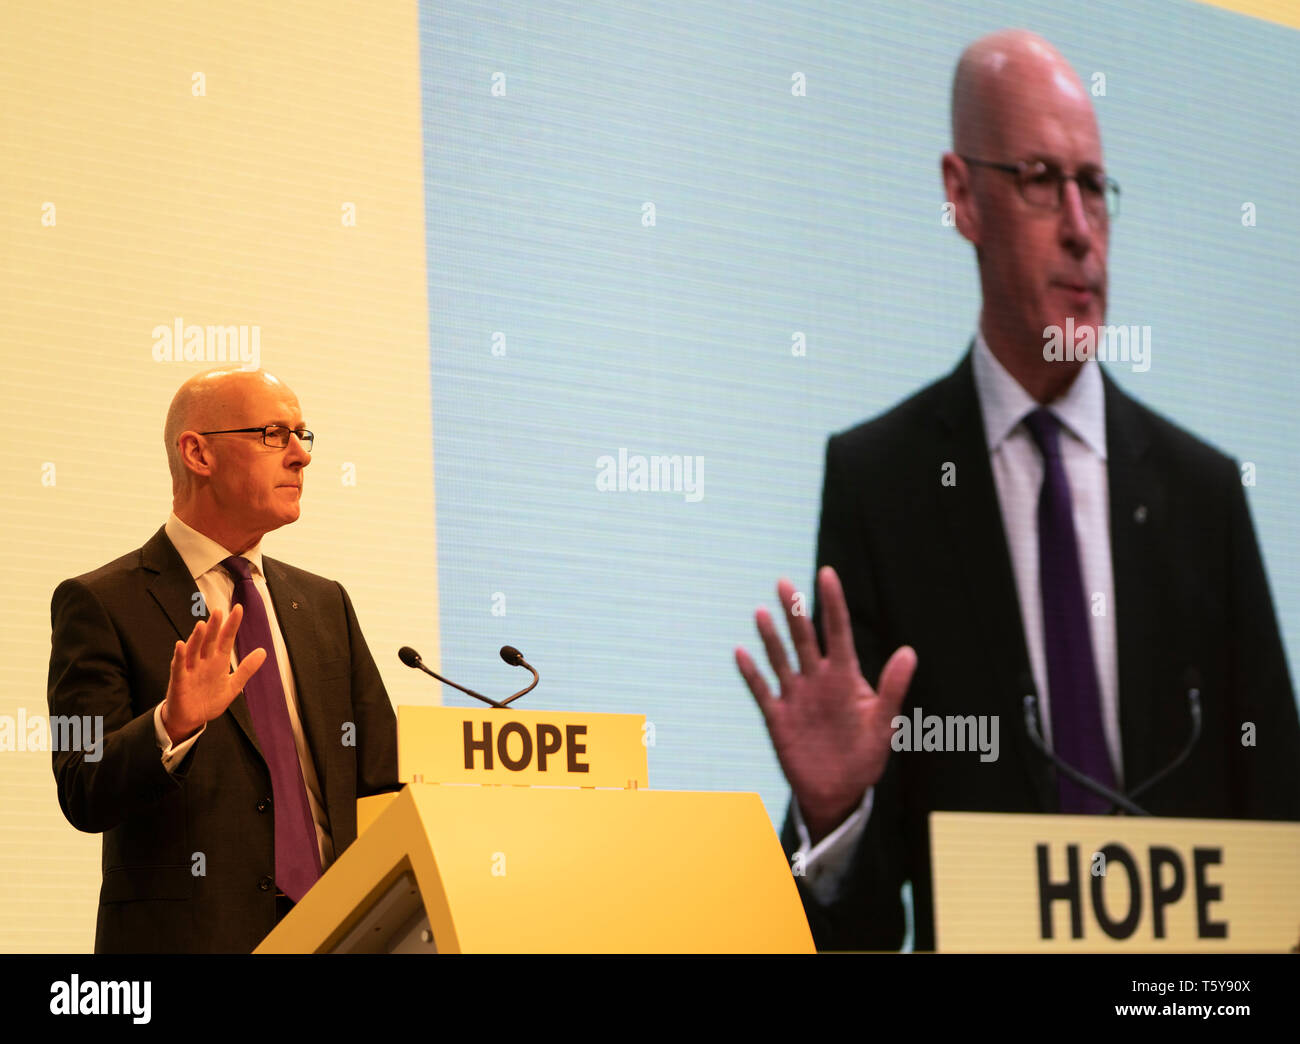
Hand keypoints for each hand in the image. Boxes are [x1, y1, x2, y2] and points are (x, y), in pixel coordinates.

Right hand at [160, 605, 266, 744]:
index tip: (238, 609)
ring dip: (197, 638)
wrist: (192, 720)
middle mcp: (204, 661)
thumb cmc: (209, 701)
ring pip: (194, 650)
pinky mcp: (179, 680)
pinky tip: (181, 645)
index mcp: (218, 661)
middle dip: (214, 626)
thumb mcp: (233, 686)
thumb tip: (263, 651)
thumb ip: (246, 669)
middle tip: (219, 611)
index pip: (226, 639)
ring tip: (202, 625)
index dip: (232, 625)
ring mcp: (190, 669)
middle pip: (209, 641)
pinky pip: (179, 667)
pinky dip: (180, 656)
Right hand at [736, 565, 916, 842]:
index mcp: (845, 677)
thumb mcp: (884, 723)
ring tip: (761, 611)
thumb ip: (893, 688)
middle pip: (804, 638)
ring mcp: (796, 696)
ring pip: (780, 659)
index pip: (837, 632)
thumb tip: (909, 651)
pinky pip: (762, 690)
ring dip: (771, 637)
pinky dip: (751, 672)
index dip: (832, 603)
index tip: (827, 574)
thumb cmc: (866, 756)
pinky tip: (741, 652)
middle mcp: (818, 679)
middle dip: (794, 611)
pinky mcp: (778, 717)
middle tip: (784, 582)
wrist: (839, 791)